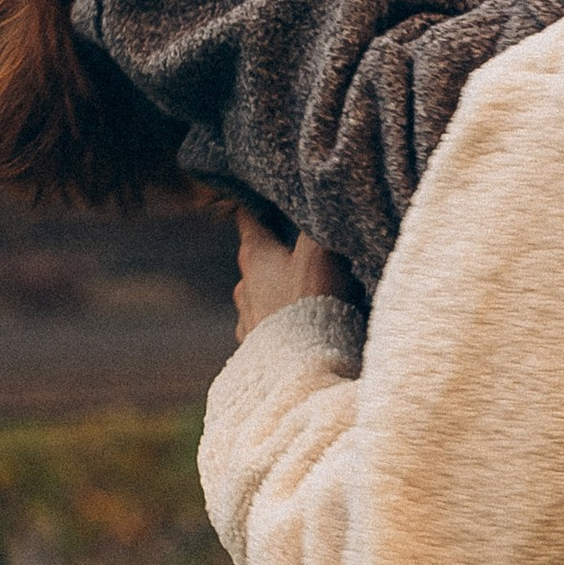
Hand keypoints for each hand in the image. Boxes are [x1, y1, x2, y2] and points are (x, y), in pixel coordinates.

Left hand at [234, 209, 353, 342]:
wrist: (301, 368)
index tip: (263, 196)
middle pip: (256, 259)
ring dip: (279, 291)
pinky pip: (267, 326)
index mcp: (255, 256)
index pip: (248, 219)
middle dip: (276, 252)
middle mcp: (243, 286)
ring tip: (307, 293)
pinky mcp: (256, 348)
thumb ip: (316, 224)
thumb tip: (319, 199)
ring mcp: (247, 319)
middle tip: (302, 247)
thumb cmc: (310, 303)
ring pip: (260, 295)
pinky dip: (281, 321)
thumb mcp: (320, 252)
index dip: (257, 205)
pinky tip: (300, 327)